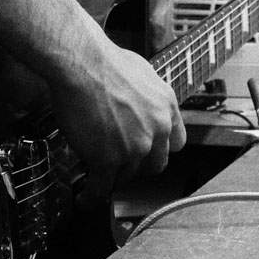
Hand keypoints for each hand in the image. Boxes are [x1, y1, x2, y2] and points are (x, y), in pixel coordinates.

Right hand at [44, 42, 185, 204]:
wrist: (83, 63)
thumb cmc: (103, 60)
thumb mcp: (141, 73)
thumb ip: (145, 96)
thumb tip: (137, 101)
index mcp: (166, 107)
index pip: (176, 142)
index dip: (160, 149)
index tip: (149, 151)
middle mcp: (156, 130)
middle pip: (155, 165)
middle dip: (138, 167)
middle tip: (121, 164)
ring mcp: (134, 147)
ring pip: (127, 176)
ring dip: (113, 177)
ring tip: (99, 178)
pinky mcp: (108, 159)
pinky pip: (102, 187)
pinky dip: (93, 195)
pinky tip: (85, 198)